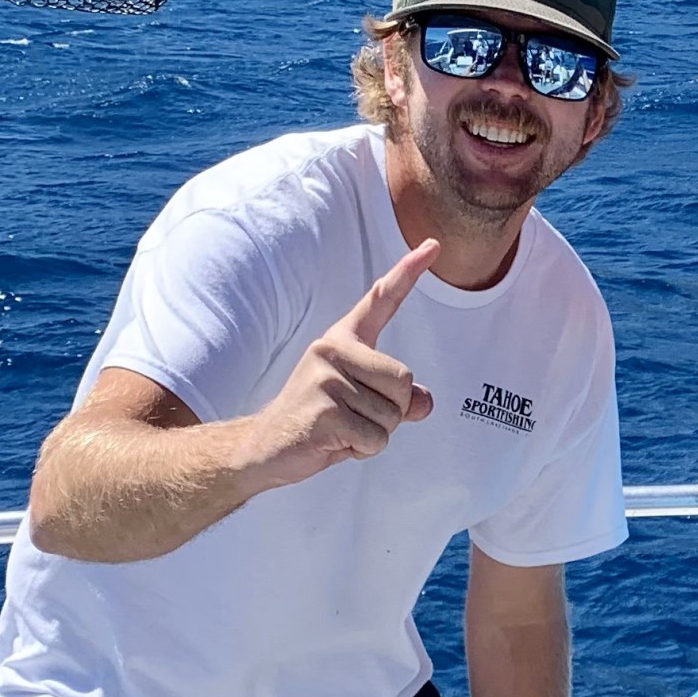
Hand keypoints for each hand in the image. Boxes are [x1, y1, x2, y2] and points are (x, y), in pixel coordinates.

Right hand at [245, 243, 438, 486]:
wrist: (265, 448)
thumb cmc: (319, 422)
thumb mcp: (363, 404)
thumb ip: (397, 398)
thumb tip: (424, 403)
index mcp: (343, 340)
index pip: (381, 301)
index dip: (408, 273)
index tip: (432, 246)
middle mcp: (333, 349)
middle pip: (404, 381)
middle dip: (392, 412)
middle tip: (354, 418)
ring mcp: (326, 378)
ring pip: (393, 415)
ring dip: (375, 435)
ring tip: (340, 429)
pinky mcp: (324, 410)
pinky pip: (376, 438)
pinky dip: (363, 450)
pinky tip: (334, 442)